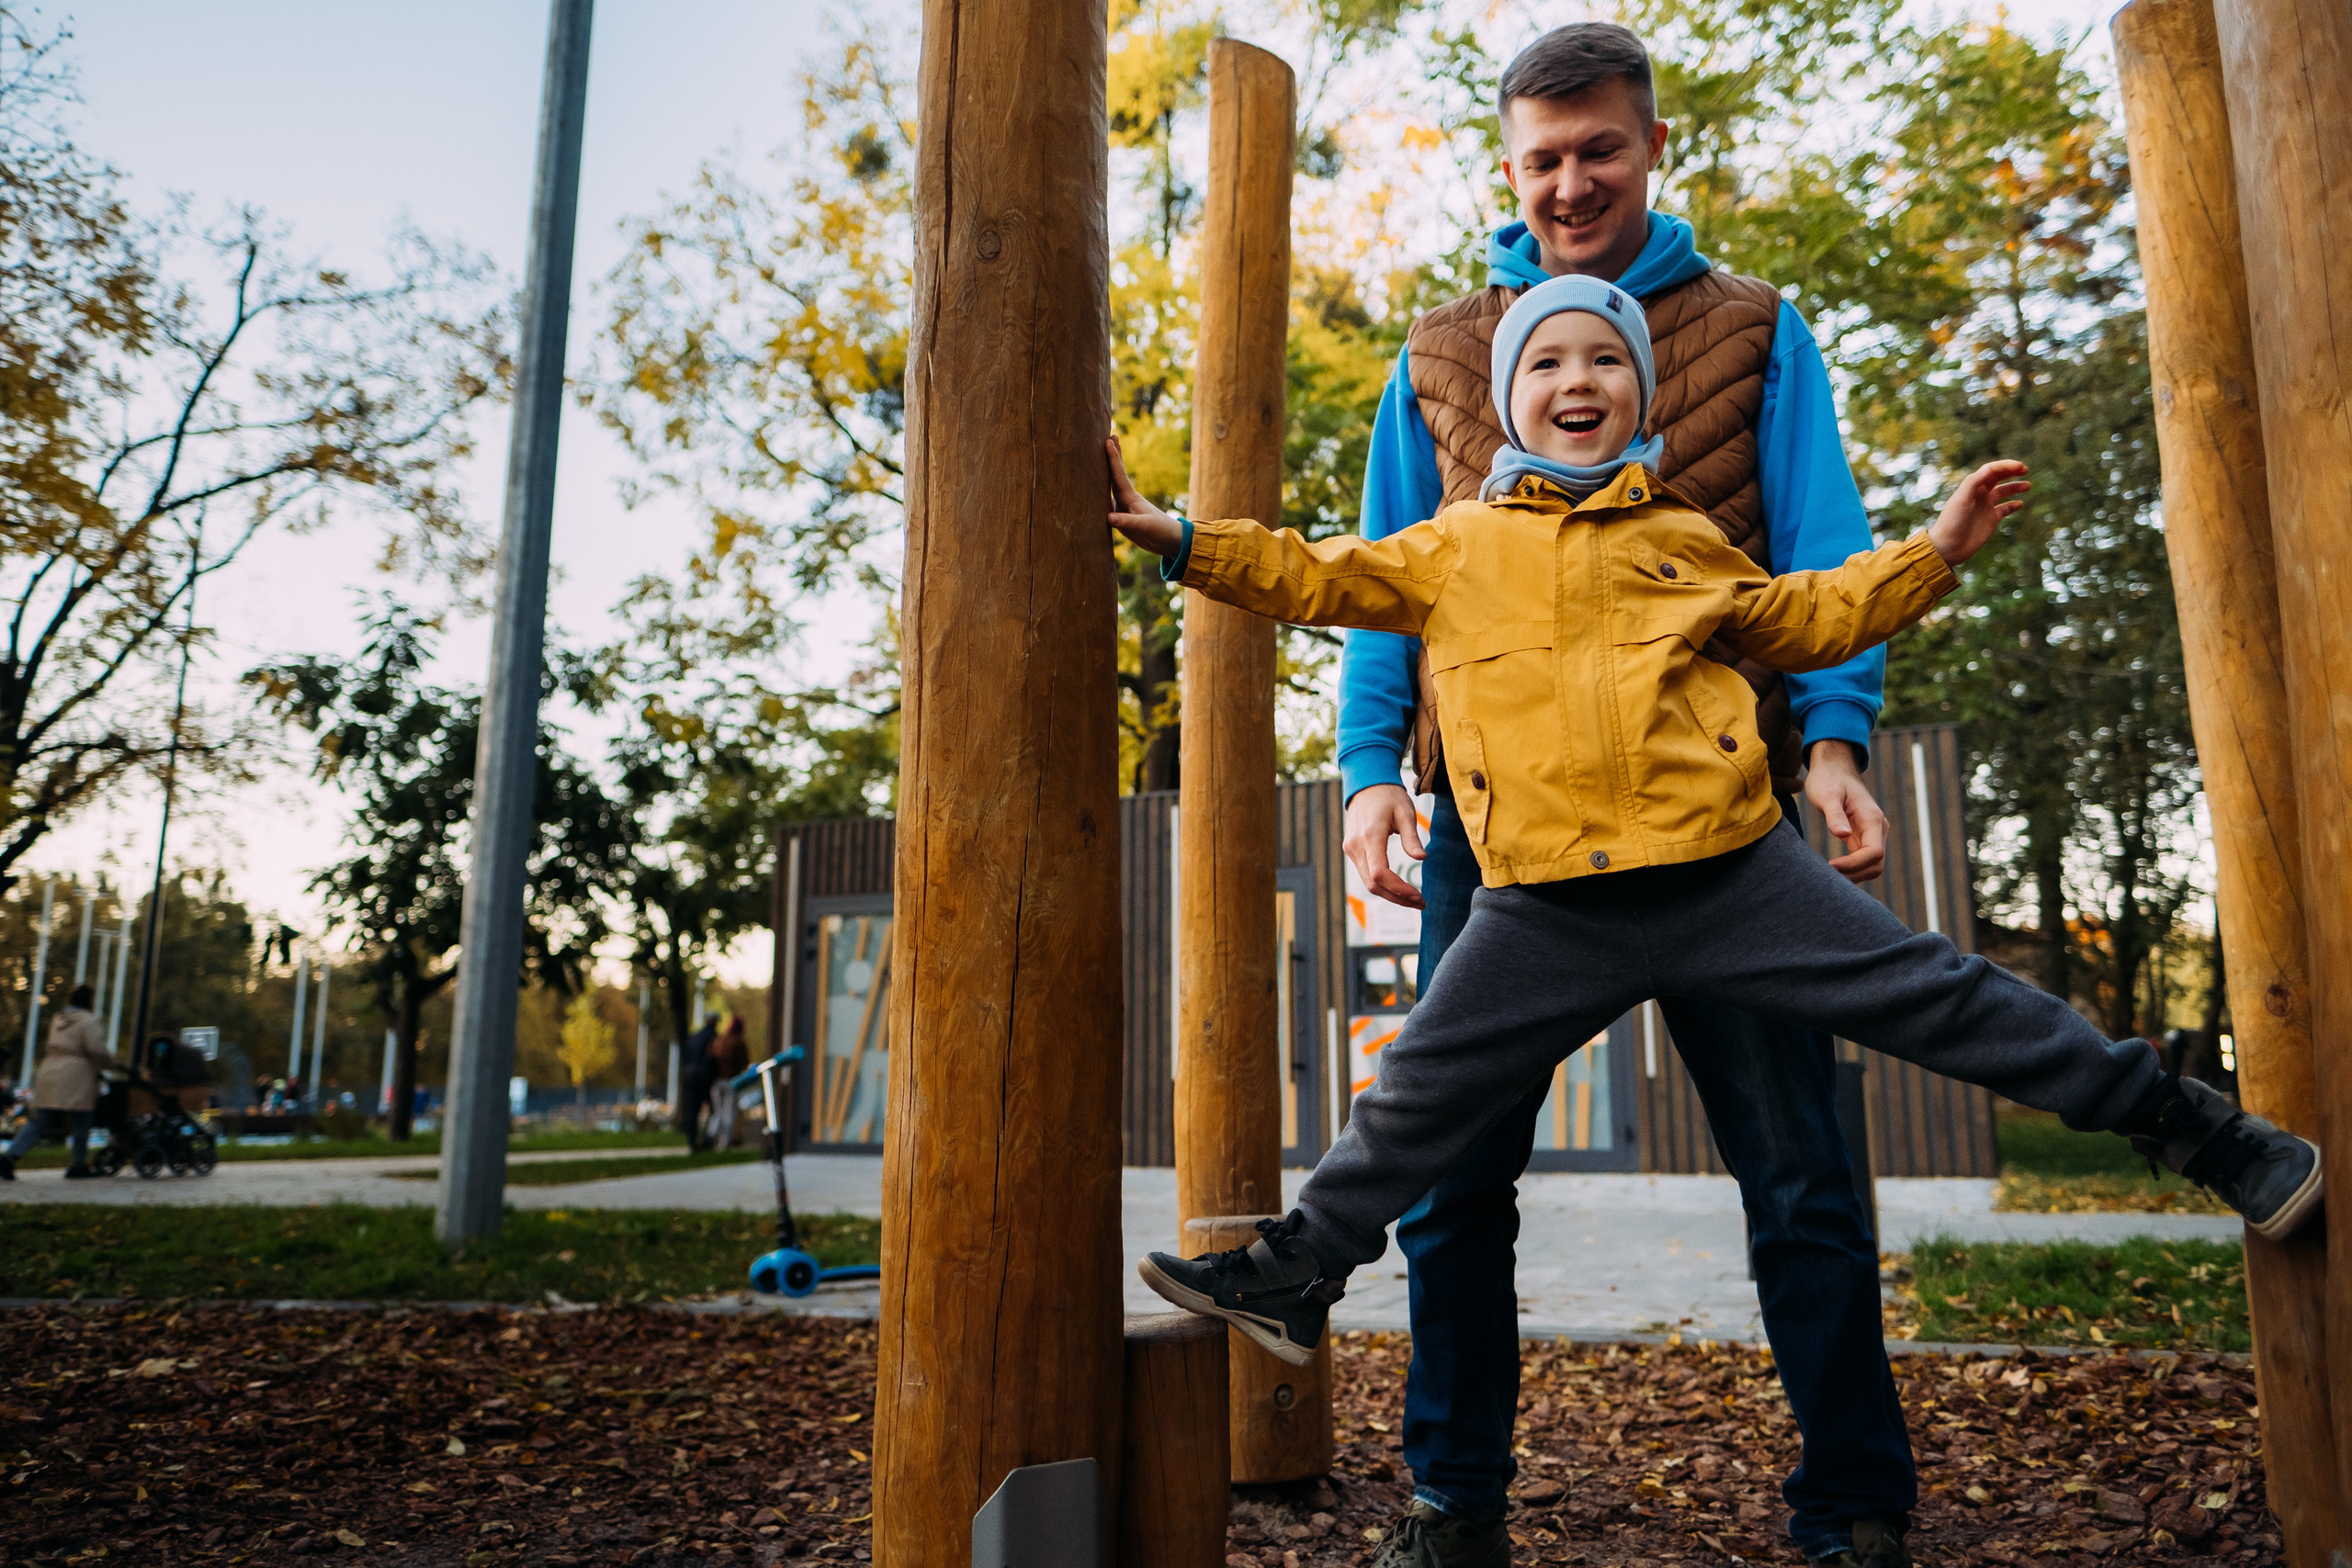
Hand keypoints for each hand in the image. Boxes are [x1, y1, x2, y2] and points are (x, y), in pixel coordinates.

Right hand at [1106, 437, 1183, 558]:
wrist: (1169, 542)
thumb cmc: (1160, 531)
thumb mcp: (1143, 526)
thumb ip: (1126, 521)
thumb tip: (1108, 517)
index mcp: (1130, 497)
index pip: (1119, 474)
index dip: (1113, 458)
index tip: (1109, 440)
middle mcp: (1125, 499)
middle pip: (1115, 474)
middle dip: (1112, 456)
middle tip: (1109, 436)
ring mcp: (1122, 508)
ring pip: (1109, 487)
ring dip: (1103, 474)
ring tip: (1095, 460)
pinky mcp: (1121, 519)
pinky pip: (1106, 505)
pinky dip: (1098, 497)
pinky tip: (1091, 493)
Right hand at [1344, 783, 1425, 909]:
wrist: (1366, 785)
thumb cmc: (1389, 796)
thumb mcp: (1406, 812)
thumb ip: (1411, 837)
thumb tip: (1421, 858)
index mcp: (1370, 836)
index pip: (1380, 874)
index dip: (1399, 890)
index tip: (1418, 896)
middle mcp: (1356, 845)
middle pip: (1373, 884)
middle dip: (1397, 898)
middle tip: (1421, 904)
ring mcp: (1351, 849)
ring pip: (1368, 883)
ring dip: (1390, 894)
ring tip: (1414, 899)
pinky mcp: (1352, 850)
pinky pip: (1366, 874)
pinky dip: (1382, 885)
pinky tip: (1399, 888)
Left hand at [1805, 739, 1885, 883]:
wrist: (1834, 768)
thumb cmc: (1829, 779)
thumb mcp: (1827, 794)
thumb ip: (1835, 814)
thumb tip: (1842, 835)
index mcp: (1872, 819)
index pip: (1874, 852)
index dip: (1854, 864)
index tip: (1830, 866)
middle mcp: (1878, 829)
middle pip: (1876, 865)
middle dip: (1854, 874)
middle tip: (1826, 877)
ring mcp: (1872, 834)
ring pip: (1872, 866)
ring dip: (1853, 875)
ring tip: (1827, 877)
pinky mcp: (1863, 837)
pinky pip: (1863, 861)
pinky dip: (1851, 869)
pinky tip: (1832, 871)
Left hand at [1929, 460, 2030, 566]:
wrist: (1948, 547)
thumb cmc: (1952, 522)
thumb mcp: (1961, 500)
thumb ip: (1973, 483)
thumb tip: (1990, 469)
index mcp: (1971, 487)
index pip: (1990, 470)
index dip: (2005, 466)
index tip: (2020, 467)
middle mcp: (1979, 495)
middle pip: (1997, 478)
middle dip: (2011, 472)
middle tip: (2025, 469)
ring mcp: (1985, 507)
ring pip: (2003, 492)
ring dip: (2015, 487)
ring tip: (2028, 485)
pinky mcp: (1990, 520)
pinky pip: (2004, 509)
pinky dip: (2013, 505)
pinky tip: (2020, 504)